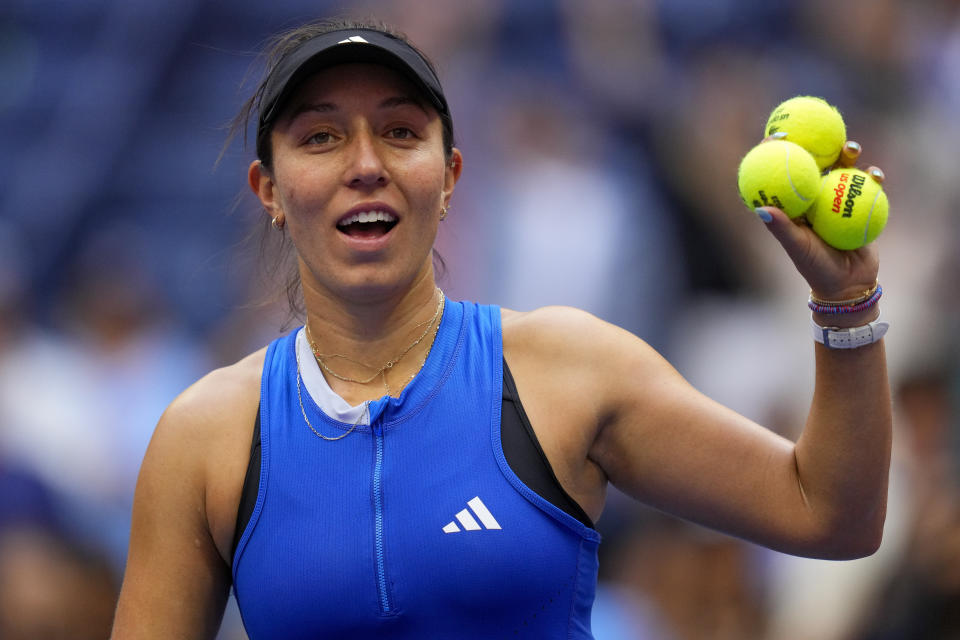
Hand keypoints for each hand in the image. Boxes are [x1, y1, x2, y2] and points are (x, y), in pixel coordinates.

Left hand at [755, 139, 882, 299]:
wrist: (849, 284)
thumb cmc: (816, 268)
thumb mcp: (798, 247)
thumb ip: (782, 228)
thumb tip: (761, 209)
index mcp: (793, 204)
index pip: (781, 173)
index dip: (777, 152)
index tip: (776, 136)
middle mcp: (813, 197)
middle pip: (814, 163)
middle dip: (816, 143)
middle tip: (820, 133)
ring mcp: (837, 199)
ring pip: (842, 170)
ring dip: (847, 155)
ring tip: (851, 148)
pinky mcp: (860, 204)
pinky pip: (867, 186)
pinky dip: (872, 177)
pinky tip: (875, 174)